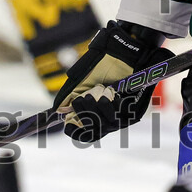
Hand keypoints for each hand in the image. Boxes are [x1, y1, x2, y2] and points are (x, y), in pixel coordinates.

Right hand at [53, 21, 171, 141]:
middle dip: (84, 113)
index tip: (68, 124)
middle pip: (93, 130)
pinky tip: (108, 93)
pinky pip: (116, 116)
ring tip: (96, 92)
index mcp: (97, 117)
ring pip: (104, 125)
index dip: (76, 132)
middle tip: (82, 98)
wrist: (123, 56)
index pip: (86, 135)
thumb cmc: (104, 68)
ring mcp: (121, 120)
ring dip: (95, 108)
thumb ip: (73, 97)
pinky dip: (108, 104)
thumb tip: (60, 111)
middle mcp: (109, 122)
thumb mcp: (84, 83)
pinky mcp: (132, 114)